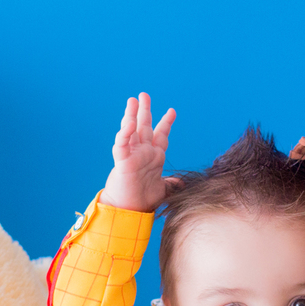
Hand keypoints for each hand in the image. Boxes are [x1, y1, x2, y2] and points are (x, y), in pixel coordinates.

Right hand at [101, 92, 176, 212]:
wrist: (130, 210)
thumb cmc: (144, 200)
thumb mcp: (163, 189)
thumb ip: (171, 184)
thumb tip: (182, 183)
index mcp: (154, 157)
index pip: (161, 135)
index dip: (166, 123)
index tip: (172, 111)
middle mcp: (143, 152)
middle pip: (145, 126)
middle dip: (145, 110)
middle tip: (144, 95)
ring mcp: (132, 155)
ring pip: (131, 130)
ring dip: (132, 115)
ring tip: (132, 100)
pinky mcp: (123, 161)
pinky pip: (122, 144)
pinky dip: (125, 133)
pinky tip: (129, 122)